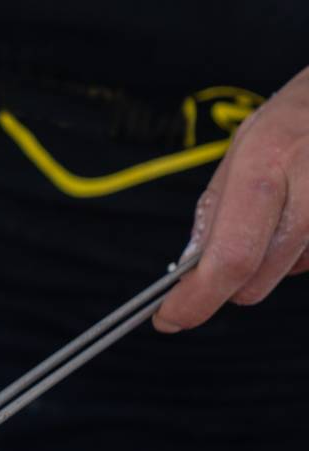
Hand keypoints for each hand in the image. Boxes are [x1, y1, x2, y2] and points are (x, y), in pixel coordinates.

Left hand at [155, 66, 308, 331]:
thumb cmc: (296, 120)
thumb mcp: (243, 148)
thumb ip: (215, 210)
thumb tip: (187, 272)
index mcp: (267, 161)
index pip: (231, 255)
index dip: (197, 299)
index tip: (169, 318)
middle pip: (257, 279)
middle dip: (228, 283)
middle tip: (222, 255)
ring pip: (287, 273)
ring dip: (270, 261)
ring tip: (280, 211)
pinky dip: (299, 250)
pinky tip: (304, 213)